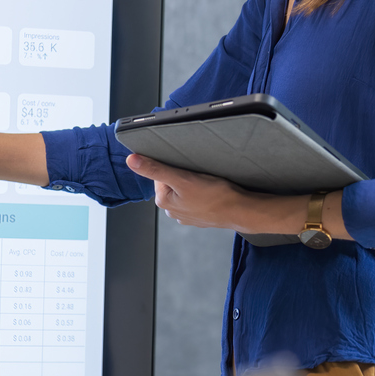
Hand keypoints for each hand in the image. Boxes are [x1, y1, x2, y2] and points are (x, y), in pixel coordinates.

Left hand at [126, 153, 342, 238]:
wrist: (242, 211)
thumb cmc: (216, 197)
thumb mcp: (182, 178)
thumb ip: (156, 168)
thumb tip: (132, 160)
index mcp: (164, 201)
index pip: (160, 173)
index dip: (174, 164)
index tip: (187, 165)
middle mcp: (173, 211)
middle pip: (173, 180)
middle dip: (185, 173)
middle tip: (200, 173)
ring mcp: (188, 215)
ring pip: (187, 189)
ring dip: (196, 182)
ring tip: (209, 182)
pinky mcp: (202, 215)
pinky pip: (199, 197)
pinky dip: (205, 192)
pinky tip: (214, 191)